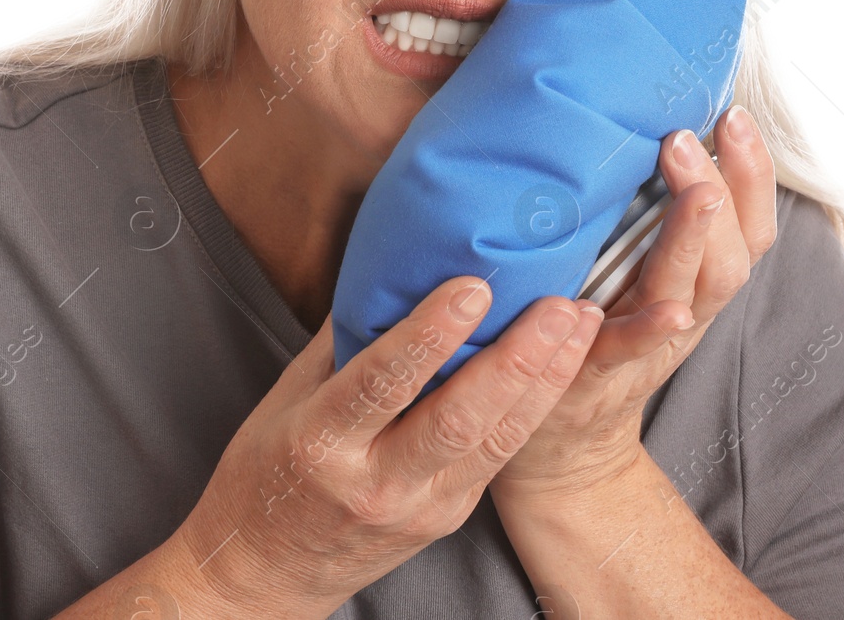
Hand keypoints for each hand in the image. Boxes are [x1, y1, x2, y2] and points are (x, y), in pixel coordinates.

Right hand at [164, 276, 604, 618]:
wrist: (266, 576)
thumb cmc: (267, 473)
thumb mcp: (285, 400)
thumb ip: (342, 340)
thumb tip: (392, 266)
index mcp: (321, 442)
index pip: (383, 382)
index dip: (430, 334)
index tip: (472, 287)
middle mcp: (375, 482)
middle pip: (459, 418)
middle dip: (518, 358)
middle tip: (558, 304)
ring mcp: (419, 508)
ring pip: (495, 442)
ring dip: (545, 381)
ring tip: (577, 325)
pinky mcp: (448, 519)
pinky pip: (495, 457)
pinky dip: (531, 408)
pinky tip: (557, 367)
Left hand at [490, 103, 779, 502]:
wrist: (556, 439)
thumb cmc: (583, 329)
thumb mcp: (616, 266)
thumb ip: (627, 212)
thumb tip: (618, 118)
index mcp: (692, 281)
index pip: (747, 225)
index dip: (752, 173)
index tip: (733, 113)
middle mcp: (683, 311)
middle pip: (732, 253)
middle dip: (725, 190)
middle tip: (690, 135)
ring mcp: (646, 344)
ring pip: (695, 292)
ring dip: (697, 241)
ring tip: (697, 193)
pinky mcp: (595, 372)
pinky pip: (630, 351)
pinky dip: (651, 329)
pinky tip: (668, 310)